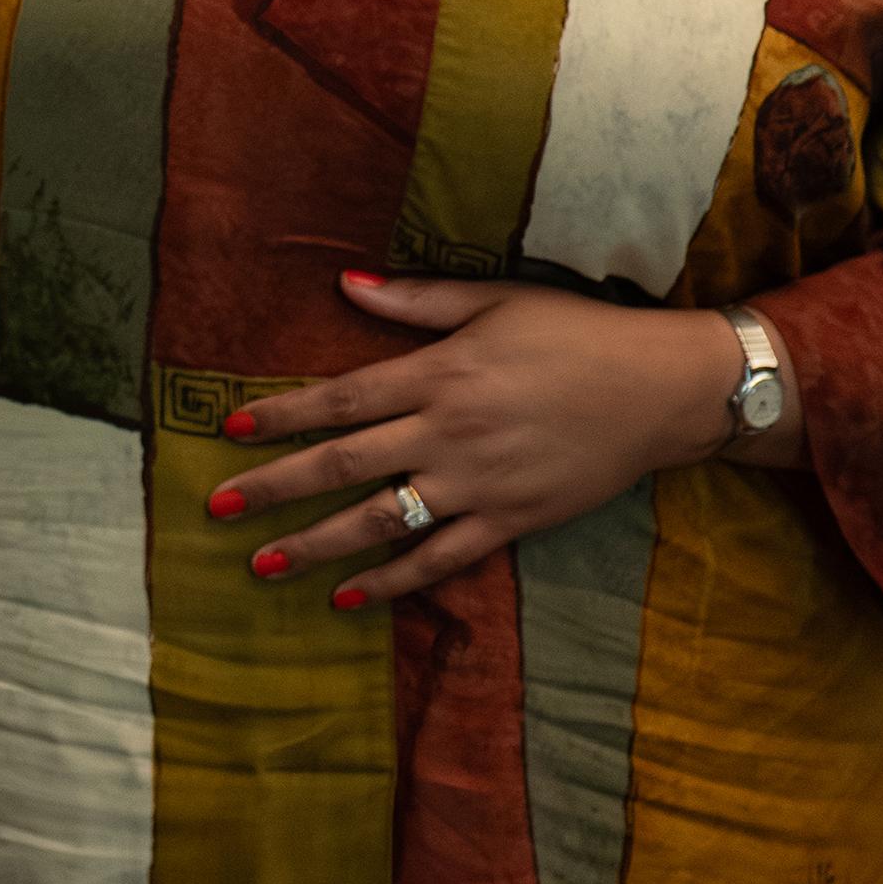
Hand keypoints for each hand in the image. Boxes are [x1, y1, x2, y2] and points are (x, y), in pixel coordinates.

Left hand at [210, 273, 749, 607]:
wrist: (664, 389)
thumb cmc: (578, 334)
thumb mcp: (498, 300)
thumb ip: (416, 301)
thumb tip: (345, 283)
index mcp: (439, 374)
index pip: (340, 400)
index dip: (282, 415)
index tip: (231, 429)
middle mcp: (449, 433)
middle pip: (344, 465)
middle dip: (275, 488)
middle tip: (219, 507)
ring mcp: (480, 484)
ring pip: (382, 521)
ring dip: (318, 546)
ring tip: (263, 564)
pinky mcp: (512, 522)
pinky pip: (441, 559)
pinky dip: (393, 582)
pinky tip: (349, 600)